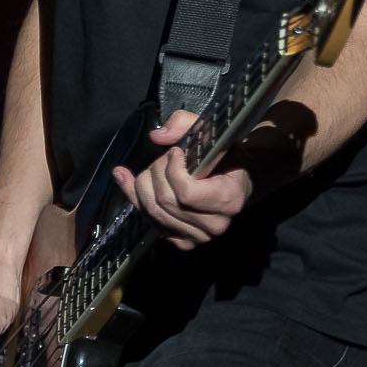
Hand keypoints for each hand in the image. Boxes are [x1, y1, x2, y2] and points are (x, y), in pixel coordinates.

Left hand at [113, 110, 255, 249]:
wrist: (238, 183)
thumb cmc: (227, 157)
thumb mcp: (214, 133)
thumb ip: (187, 124)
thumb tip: (158, 137)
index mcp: (228, 200)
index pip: (186, 193)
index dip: (172, 170)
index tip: (175, 152)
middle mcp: (215, 225)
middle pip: (165, 202)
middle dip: (155, 172)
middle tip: (164, 157)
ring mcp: (199, 237)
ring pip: (153, 212)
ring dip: (143, 184)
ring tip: (154, 167)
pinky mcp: (184, 242)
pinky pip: (150, 221)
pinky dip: (134, 198)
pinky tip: (128, 179)